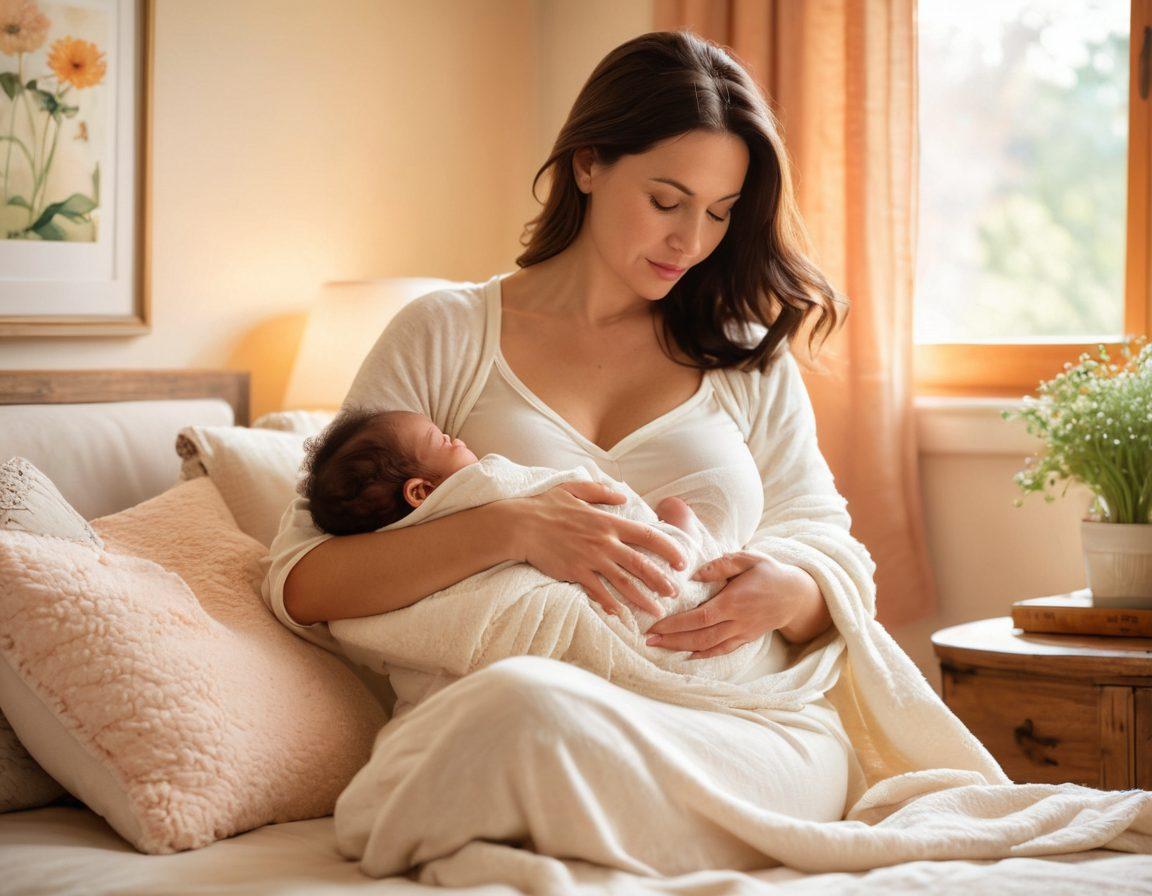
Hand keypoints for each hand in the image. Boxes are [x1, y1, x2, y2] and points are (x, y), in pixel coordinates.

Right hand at [510, 481, 687, 617]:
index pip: (647, 535)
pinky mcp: (574, 573)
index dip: (668, 548)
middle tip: (675, 593)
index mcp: (607, 521)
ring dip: (642, 597)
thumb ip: (601, 492)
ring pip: (623, 582)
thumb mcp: (574, 488)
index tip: (682, 560)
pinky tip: (621, 614)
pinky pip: (597, 592)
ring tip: (657, 610)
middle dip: (661, 580)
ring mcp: (589, 559)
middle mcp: (603, 542)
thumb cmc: (545, 505)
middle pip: (640, 563)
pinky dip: (610, 604)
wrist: (519, 525)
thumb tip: (622, 496)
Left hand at [643, 551, 805, 658]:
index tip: (655, 625)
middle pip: (700, 636)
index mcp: (734, 601)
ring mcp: (742, 632)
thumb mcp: (748, 559)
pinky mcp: (746, 639)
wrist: (796, 595)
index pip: (700, 617)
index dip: (676, 625)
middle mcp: (737, 621)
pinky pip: (722, 651)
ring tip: (659, 647)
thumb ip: (721, 565)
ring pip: (709, 646)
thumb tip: (694, 574)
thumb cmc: (769, 572)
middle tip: (647, 640)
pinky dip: (704, 656)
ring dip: (682, 649)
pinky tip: (687, 656)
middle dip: (672, 640)